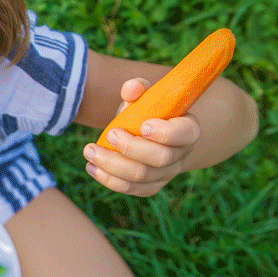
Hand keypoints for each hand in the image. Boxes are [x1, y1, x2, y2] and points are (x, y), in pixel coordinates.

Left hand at [83, 78, 200, 196]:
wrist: (148, 134)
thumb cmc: (146, 112)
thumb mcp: (143, 97)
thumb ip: (137, 89)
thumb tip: (131, 88)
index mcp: (187, 129)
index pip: (184, 134)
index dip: (165, 133)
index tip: (142, 126)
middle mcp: (180, 155)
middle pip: (160, 159)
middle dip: (131, 148)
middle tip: (110, 134)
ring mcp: (166, 174)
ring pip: (141, 177)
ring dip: (112, 165)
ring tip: (90, 151)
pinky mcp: (150, 187)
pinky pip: (131, 188)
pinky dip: (109, 179)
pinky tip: (92, 167)